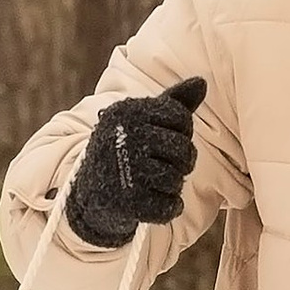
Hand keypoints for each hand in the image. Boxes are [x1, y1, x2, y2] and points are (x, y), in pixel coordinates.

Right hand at [64, 78, 207, 248]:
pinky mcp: (126, 201)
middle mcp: (122, 137)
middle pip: (182, 149)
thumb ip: (173, 101)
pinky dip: (169, 208)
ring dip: (172, 186)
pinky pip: (168, 206)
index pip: (180, 117)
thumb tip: (202, 82)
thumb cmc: (124, 150)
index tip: (167, 140)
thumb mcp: (141, 120)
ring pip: (176, 179)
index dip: (183, 132)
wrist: (88, 193)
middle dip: (182, 162)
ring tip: (155, 183)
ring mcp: (123, 170)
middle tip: (165, 166)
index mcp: (125, 112)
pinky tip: (157, 203)